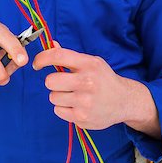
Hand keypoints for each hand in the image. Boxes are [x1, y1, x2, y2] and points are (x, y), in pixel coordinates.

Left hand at [32, 43, 159, 136]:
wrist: (124, 101)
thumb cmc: (104, 80)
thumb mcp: (92, 63)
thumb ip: (70, 56)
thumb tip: (52, 45)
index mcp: (89, 64)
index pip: (58, 56)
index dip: (42, 58)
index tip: (37, 64)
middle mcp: (87, 82)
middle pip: (50, 81)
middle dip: (53, 82)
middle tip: (62, 84)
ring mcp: (84, 102)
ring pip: (53, 97)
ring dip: (59, 96)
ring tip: (73, 96)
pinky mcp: (82, 118)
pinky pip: (58, 111)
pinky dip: (63, 108)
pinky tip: (76, 106)